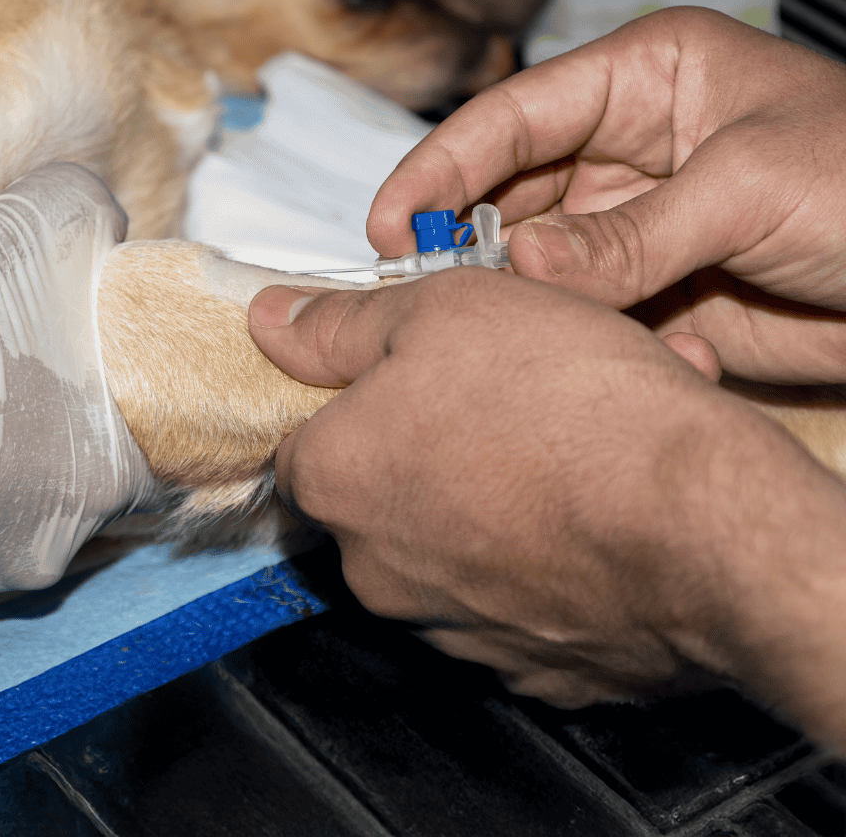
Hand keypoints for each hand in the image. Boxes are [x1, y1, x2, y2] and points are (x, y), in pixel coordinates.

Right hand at [0, 163, 156, 603]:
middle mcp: (47, 549)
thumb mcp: (33, 228)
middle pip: (73, 479)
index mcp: (101, 483)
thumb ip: (90, 215)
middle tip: (13, 369)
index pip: (150, 450)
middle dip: (47, 426)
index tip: (91, 364)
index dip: (125, 398)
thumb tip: (103, 221)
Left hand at [248, 270, 845, 738]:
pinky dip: (550, 552)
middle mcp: (379, 570)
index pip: (306, 440)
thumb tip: (272, 318)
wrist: (705, 523)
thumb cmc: (570, 403)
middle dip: (434, 443)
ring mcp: (456, 631)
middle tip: (509, 395)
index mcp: (337, 480)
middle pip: (382, 492)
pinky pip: (524, 595)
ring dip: (499, 490)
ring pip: (459, 541)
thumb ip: (343, 321)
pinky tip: (603, 504)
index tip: (414, 375)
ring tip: (573, 439)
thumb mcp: (443, 308)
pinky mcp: (536, 667)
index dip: (357, 399)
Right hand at [368, 7, 845, 381]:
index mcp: (645, 80)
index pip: (516, 117)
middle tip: (413, 288)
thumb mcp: (748, 187)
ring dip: (512, 292)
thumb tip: (516, 264)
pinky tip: (567, 352)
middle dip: (463, 236)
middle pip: (511, 189)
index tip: (390, 222)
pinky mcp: (656, 289)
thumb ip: (628, 234)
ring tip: (476, 328)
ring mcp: (638, 222)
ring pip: (538, 258)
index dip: (443, 166)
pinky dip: (569, 334)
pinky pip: (584, 311)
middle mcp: (628, 147)